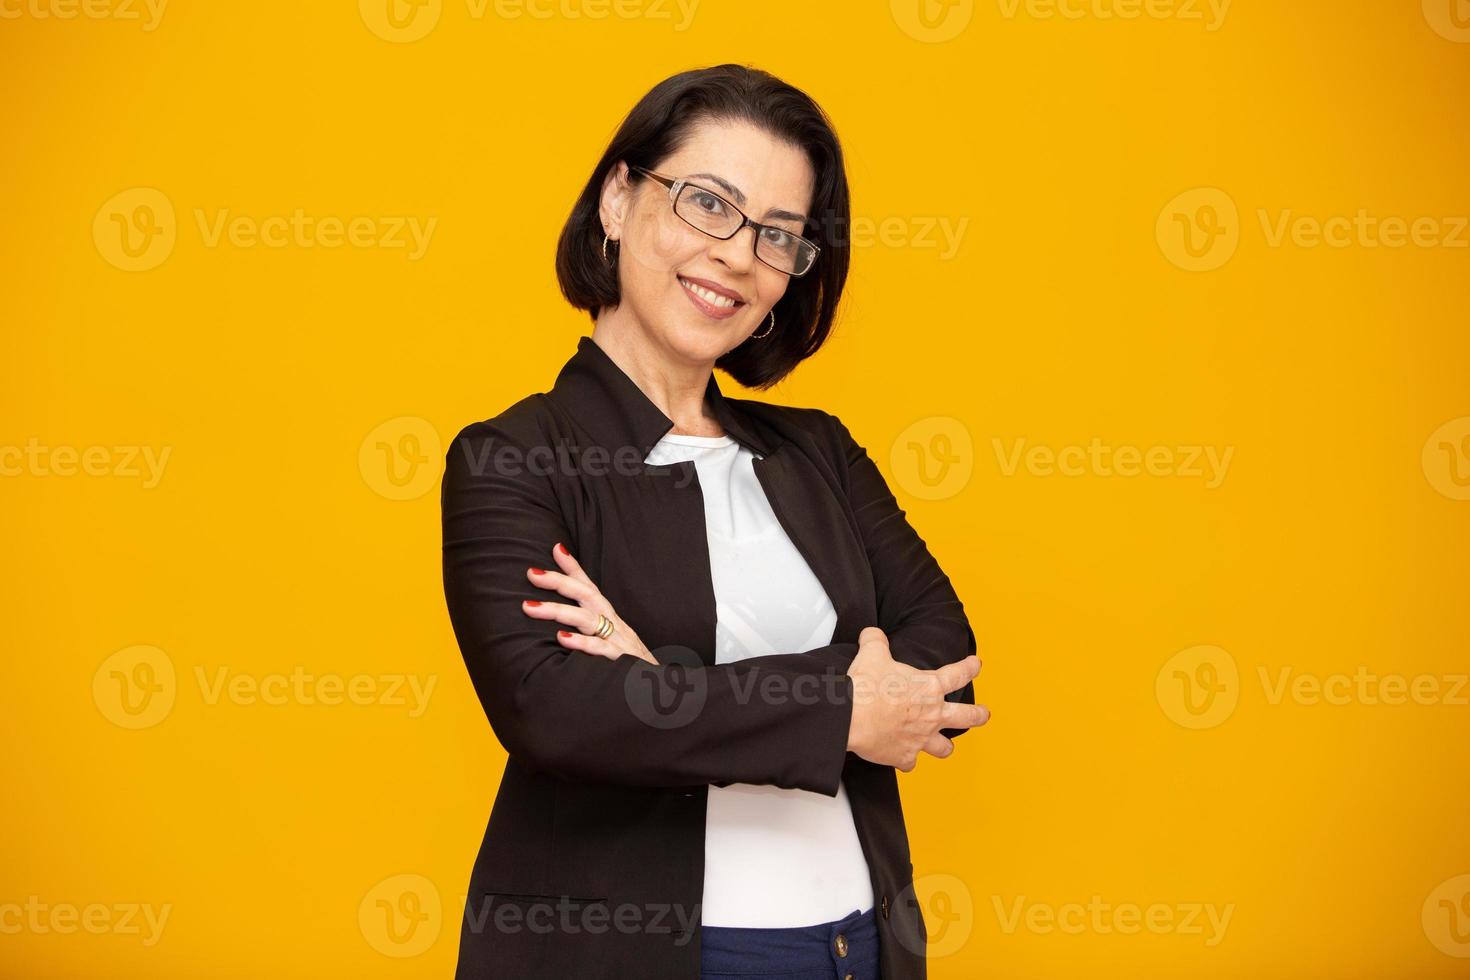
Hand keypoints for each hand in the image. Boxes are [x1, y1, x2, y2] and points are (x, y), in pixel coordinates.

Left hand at [520, 542, 657, 663]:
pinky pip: (600, 649)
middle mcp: (613, 624)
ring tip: (530, 607)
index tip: (556, 548)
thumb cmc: (630, 664)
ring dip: (557, 610)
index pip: (590, 587)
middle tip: (531, 573)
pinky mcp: (621, 661)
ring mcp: (618, 641)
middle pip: (586, 595)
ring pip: (587, 619)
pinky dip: (582, 643)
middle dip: (558, 582)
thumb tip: (560, 624)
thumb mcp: (611, 641)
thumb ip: (589, 628)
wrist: (661, 689)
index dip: (574, 568)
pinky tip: (561, 639)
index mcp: (610, 618)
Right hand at [845, 626, 987, 771]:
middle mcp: (932, 714)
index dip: (970, 668)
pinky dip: (906, 760)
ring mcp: (921, 738)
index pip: (959, 674)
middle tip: (984, 714)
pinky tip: (901, 757)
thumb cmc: (866, 686)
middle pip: (967, 716)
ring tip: (944, 746)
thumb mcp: (872, 653)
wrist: (851, 717)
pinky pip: (910, 762)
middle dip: (978, 715)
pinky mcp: (905, 756)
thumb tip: (872, 633)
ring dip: (944, 746)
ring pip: (944, 748)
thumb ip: (876, 640)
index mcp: (929, 687)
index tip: (976, 665)